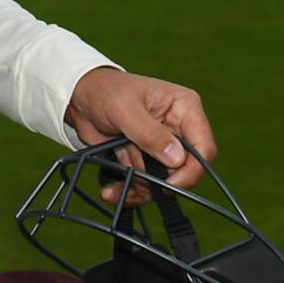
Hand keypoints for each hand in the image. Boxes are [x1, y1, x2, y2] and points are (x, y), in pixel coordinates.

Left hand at [65, 68, 218, 200]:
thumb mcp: (126, 109)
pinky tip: (111, 191)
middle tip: (134, 173)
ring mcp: (163, 147)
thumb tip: (178, 160)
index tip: (168, 184)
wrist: (80, 99)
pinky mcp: (146, 160)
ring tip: (116, 162)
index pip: (204, 148)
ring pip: (162, 181)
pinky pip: (145, 185)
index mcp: (184, 108)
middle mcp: (178, 129)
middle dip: (157, 177)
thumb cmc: (105, 91)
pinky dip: (128, 190)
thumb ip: (151, 134)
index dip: (191, 170)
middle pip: (184, 170)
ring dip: (138, 180)